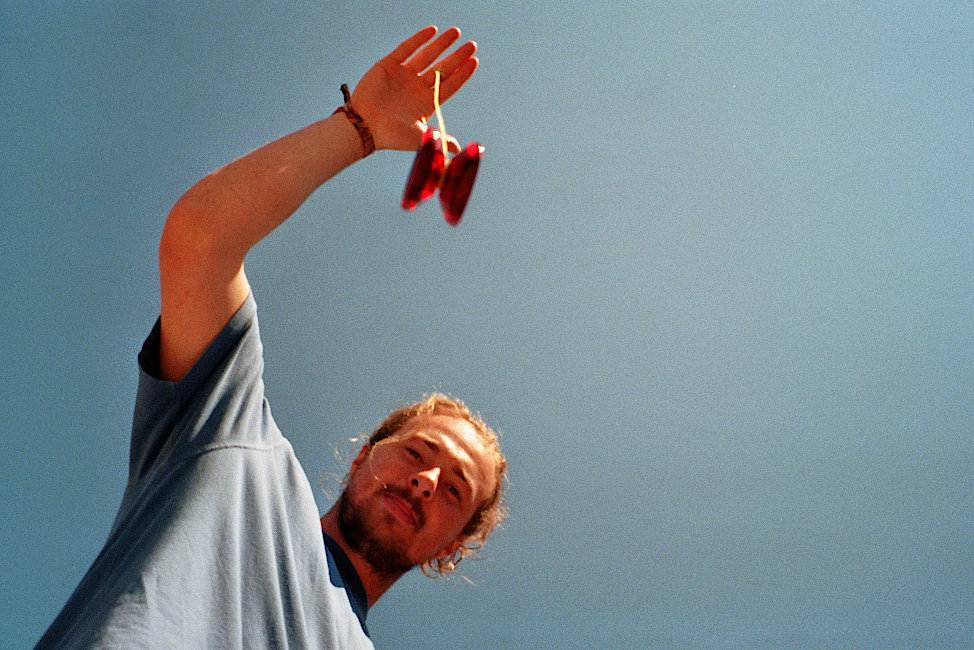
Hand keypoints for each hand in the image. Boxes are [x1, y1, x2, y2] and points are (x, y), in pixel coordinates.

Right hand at [350, 26, 477, 153]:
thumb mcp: (419, 138)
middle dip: (457, 56)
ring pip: (426, 55)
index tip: (474, 62)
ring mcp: (403, 75)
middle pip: (442, 68)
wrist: (364, 127)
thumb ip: (440, 139)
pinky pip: (406, 49)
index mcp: (426, 103)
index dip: (462, 74)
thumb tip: (460, 150)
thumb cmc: (391, 136)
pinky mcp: (388, 65)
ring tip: (456, 32)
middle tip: (472, 45)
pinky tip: (432, 31)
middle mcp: (416, 87)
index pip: (449, 85)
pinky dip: (419, 39)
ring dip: (441, 44)